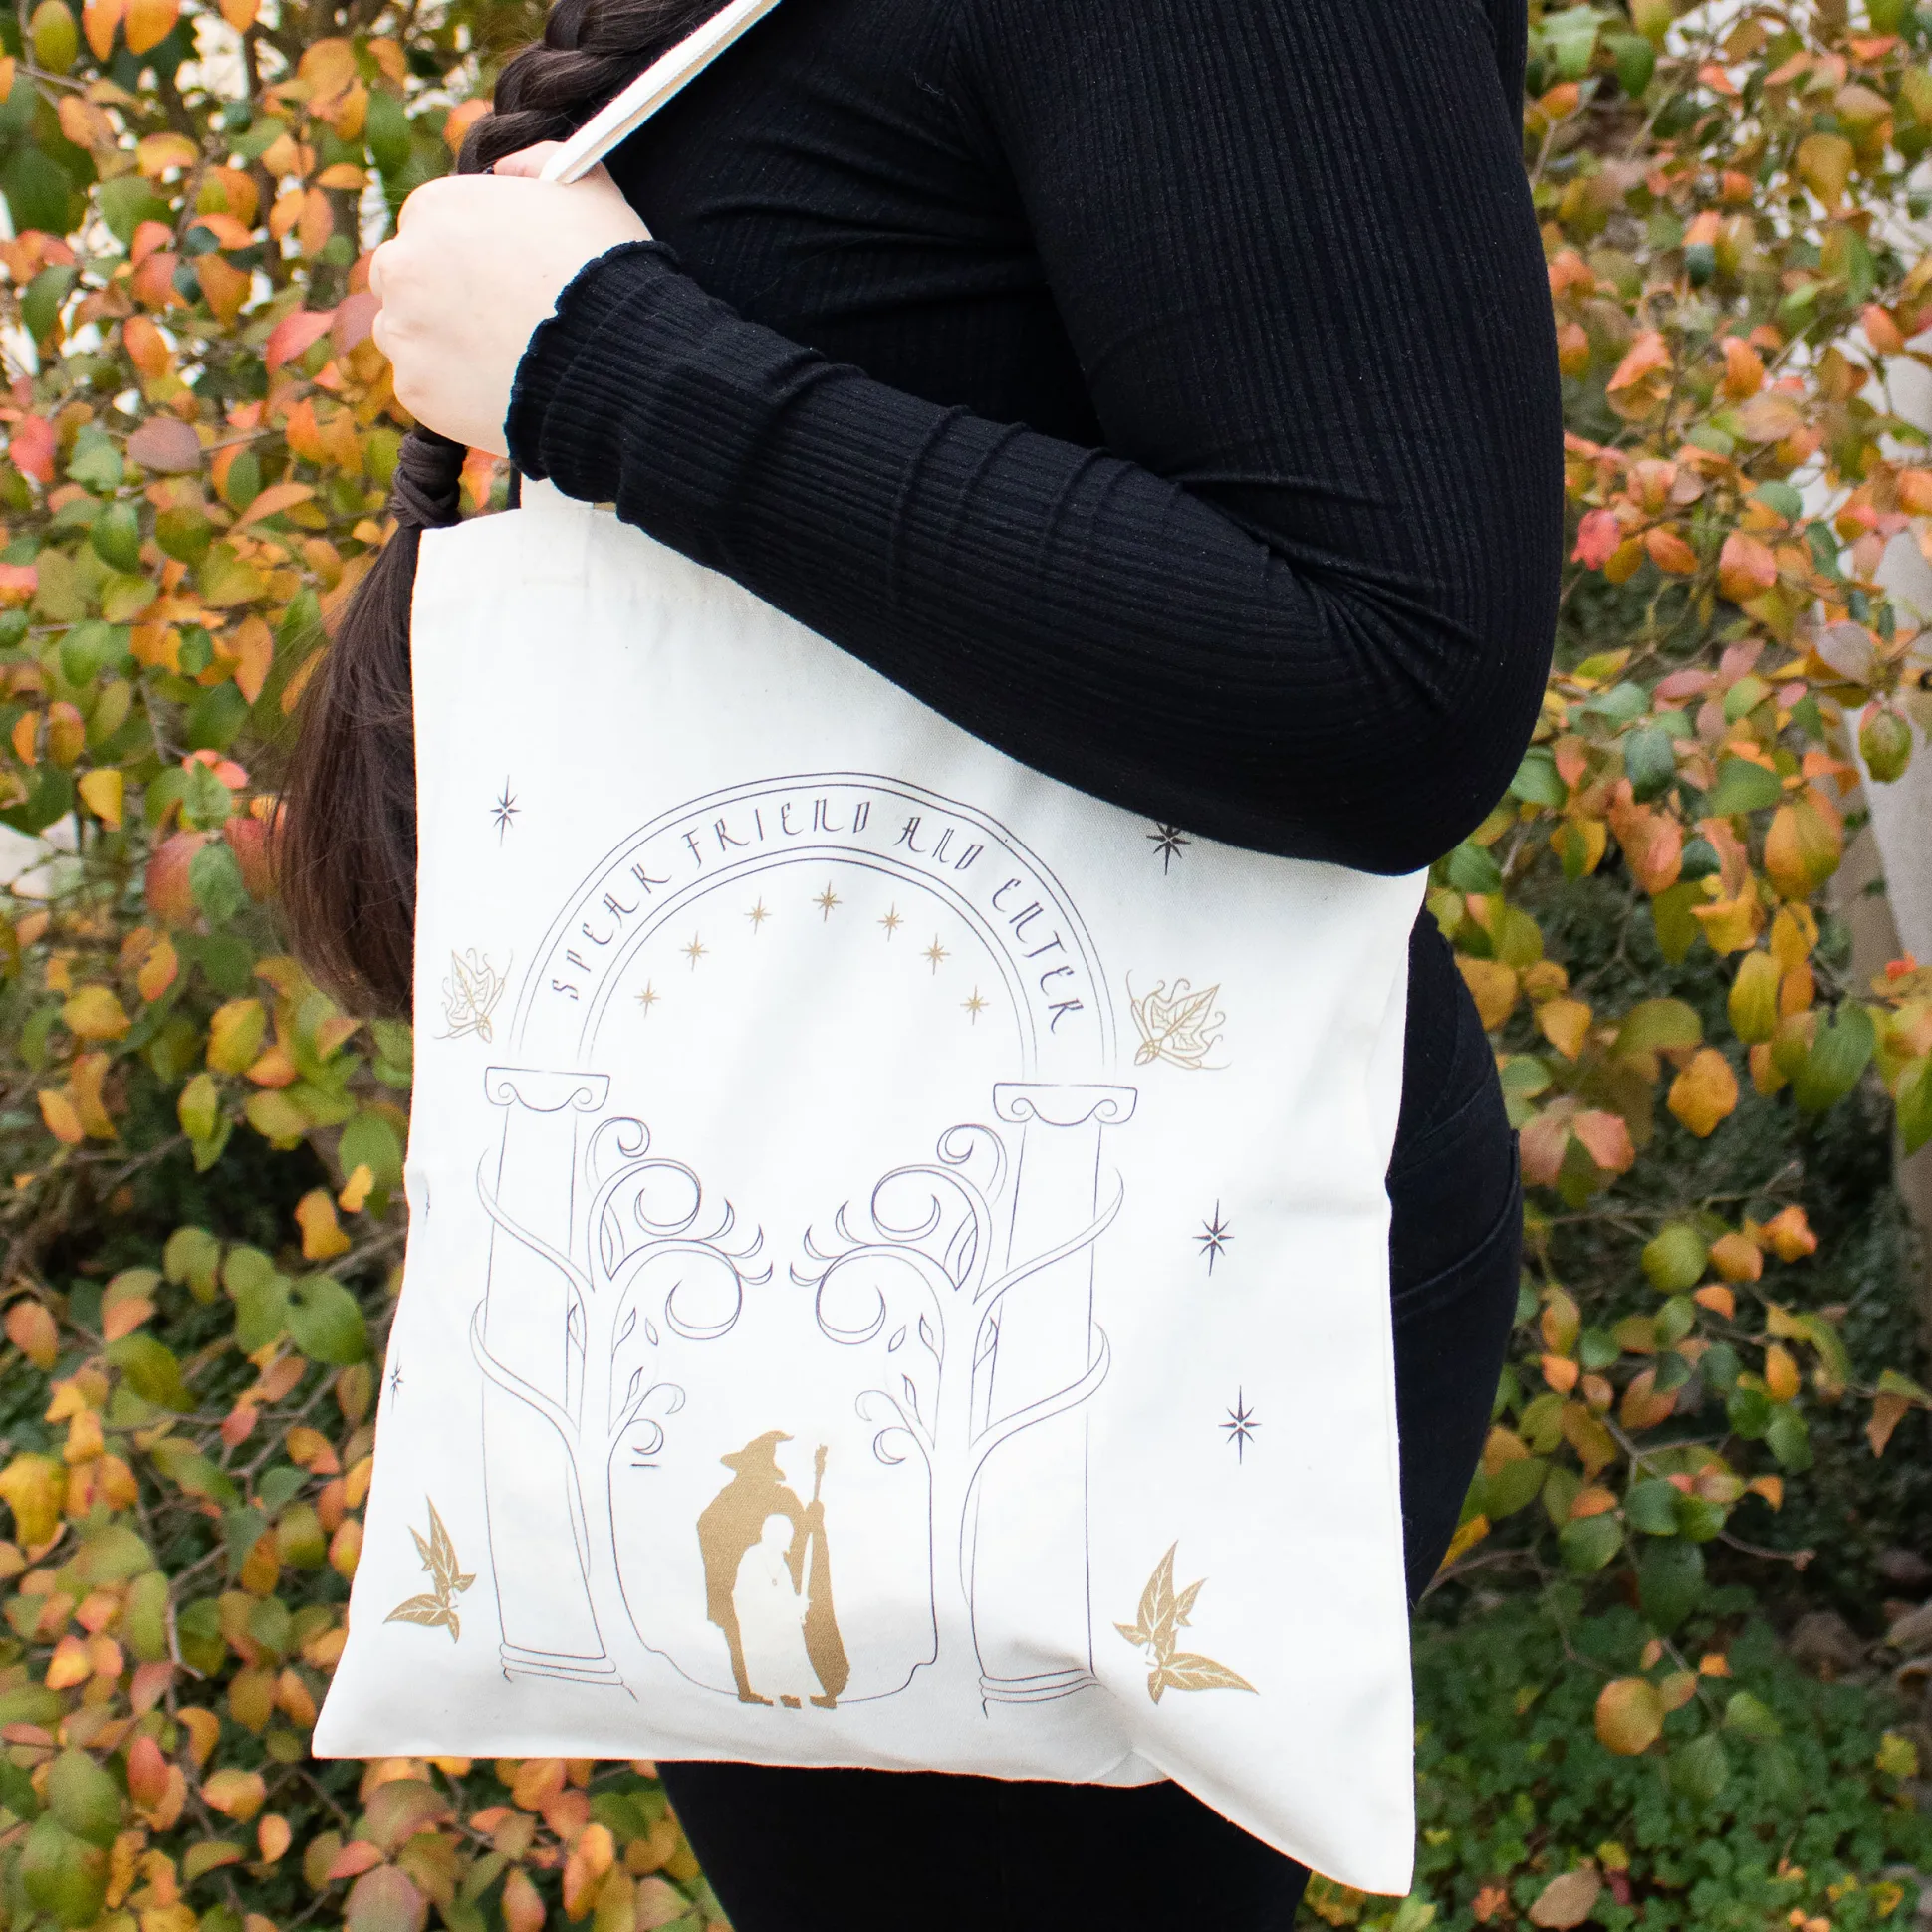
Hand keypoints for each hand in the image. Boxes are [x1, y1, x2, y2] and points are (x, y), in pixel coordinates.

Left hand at [369, 144, 648, 456]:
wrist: (615, 364)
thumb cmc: (605, 272)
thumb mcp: (586, 188)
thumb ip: (539, 161)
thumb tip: (508, 170)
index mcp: (436, 207)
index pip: (429, 225)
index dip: (466, 251)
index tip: (496, 276)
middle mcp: (404, 263)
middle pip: (400, 276)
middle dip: (435, 292)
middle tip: (486, 318)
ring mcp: (404, 330)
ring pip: (401, 332)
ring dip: (435, 340)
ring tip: (491, 358)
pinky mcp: (415, 389)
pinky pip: (420, 386)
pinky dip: (448, 390)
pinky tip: (493, 388)